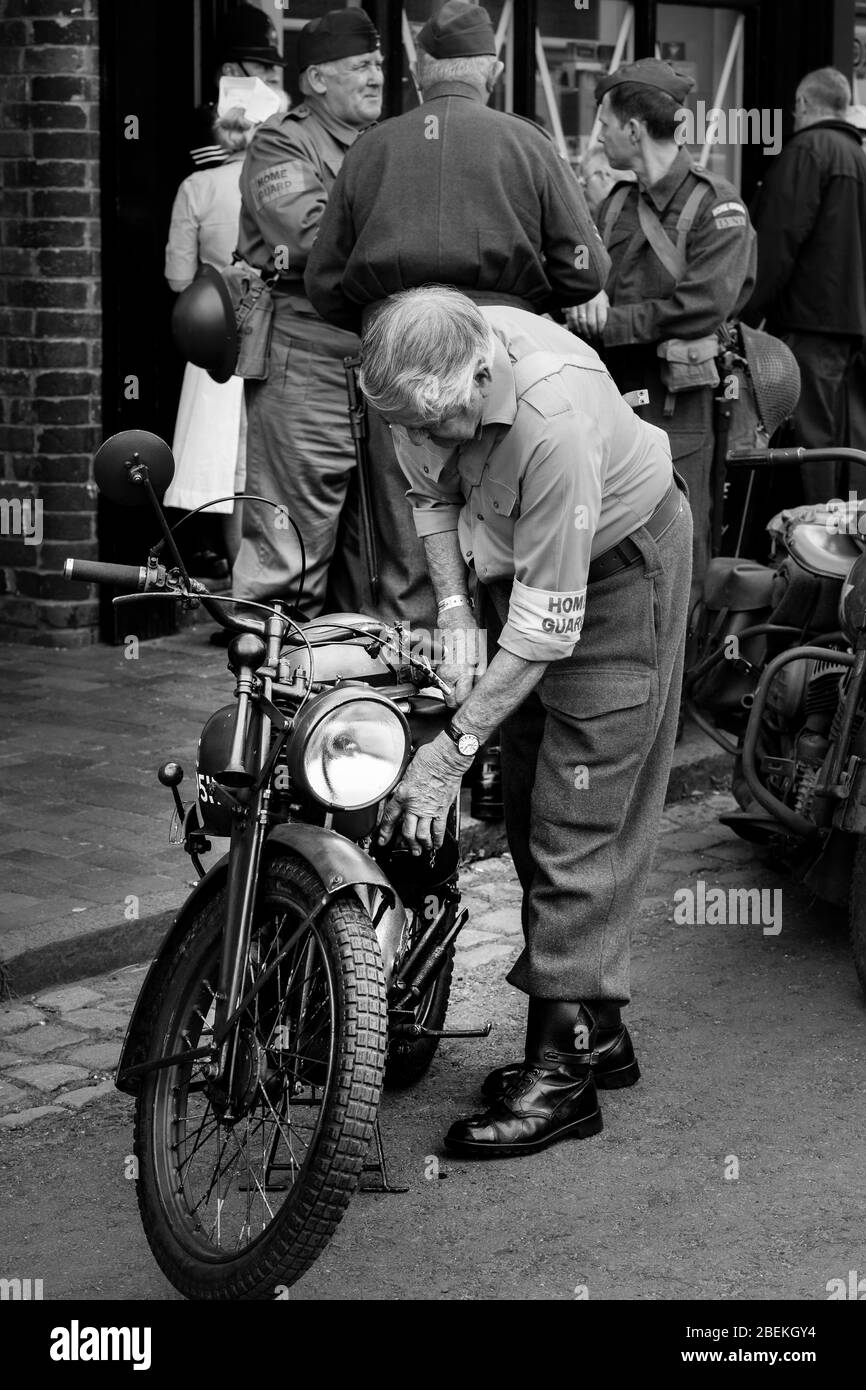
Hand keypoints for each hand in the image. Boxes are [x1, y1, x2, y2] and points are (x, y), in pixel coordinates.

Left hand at [377, 732, 473, 853]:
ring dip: (421, 845)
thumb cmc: (429, 758)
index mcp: (402, 794)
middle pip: (406, 831)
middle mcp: (414, 805)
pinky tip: (437, 844)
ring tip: (421, 849)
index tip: (383, 840)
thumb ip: (404, 785)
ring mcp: (428, 809)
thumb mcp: (408, 771)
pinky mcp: (442, 809)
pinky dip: (437, 839)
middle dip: (406, 843)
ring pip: (422, 835)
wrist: (446, 758)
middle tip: (407, 848)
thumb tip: (401, 791)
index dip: (385, 831)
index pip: (390, 817)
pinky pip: (439, 829)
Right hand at [436, 612, 481, 708]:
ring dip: (455, 693)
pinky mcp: (438, 671)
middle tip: (470, 695)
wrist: (455, 624)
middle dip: (459, 702)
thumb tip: (478, 692)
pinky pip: (444, 685)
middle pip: (450, 702)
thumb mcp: (482, 659)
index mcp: (460, 674)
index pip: (461, 701)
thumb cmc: (470, 638)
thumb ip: (479, 679)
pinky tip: (460, 676)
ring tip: (466, 683)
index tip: (473, 700)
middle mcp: (447, 676)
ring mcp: (441, 674)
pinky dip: (451, 685)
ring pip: (446, 694)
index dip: (468, 703)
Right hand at [568, 290, 609, 338]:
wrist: (582, 279)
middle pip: (590, 323)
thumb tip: (610, 320)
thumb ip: (606, 308)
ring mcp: (579, 304)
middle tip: (593, 337)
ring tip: (585, 334)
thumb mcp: (603, 297)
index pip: (601, 320)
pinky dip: (573, 325)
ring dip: (582, 331)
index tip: (601, 335)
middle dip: (592, 333)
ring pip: (580, 322)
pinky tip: (576, 328)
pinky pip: (571, 318)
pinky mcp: (571, 304)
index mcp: (599, 301)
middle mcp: (589, 303)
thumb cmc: (594, 291)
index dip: (601, 330)